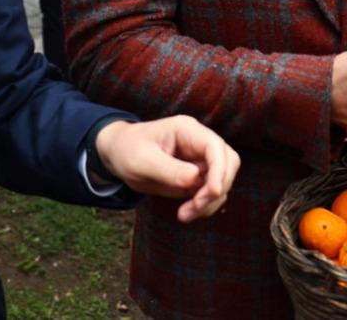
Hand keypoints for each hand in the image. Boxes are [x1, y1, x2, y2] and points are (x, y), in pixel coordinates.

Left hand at [94, 116, 240, 222]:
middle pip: (228, 162)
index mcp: (187, 130)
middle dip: (217, 187)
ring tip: (185, 215)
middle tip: (195, 206)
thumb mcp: (140, 161)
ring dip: (210, 201)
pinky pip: (211, 193)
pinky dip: (204, 206)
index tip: (214, 192)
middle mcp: (198, 143)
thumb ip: (166, 169)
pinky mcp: (196, 177)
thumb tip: (194, 178)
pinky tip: (185, 213)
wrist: (118, 155)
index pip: (215, 146)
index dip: (220, 169)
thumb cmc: (127, 150)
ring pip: (223, 180)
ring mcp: (199, 160)